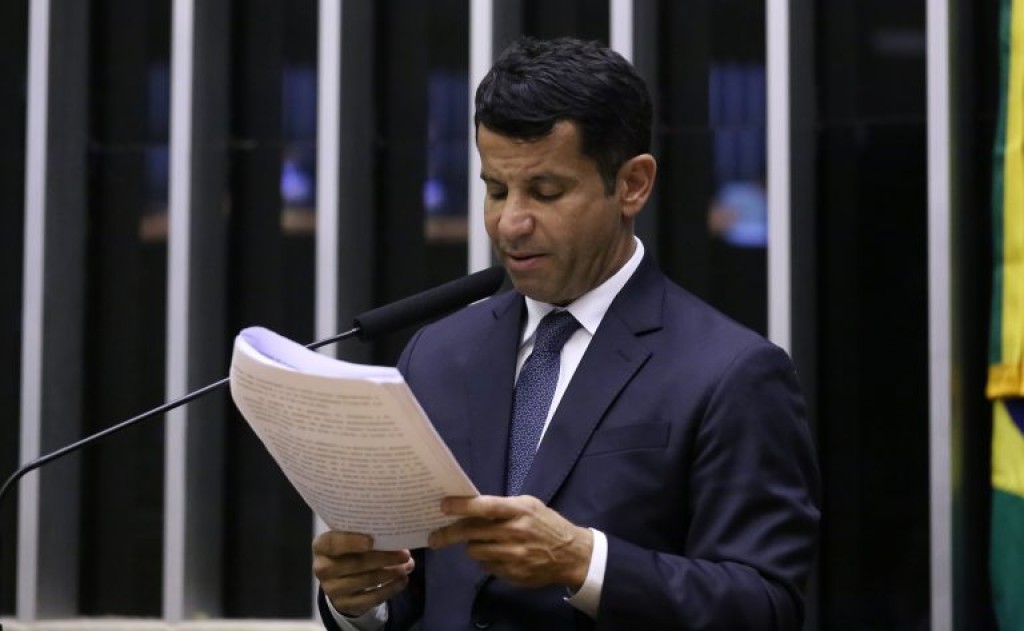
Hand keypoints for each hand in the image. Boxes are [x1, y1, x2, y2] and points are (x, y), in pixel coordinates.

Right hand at [312, 531, 413, 616]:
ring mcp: (331, 589)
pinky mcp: (344, 604)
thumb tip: (395, 533)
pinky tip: (403, 581)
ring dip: (390, 573)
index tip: (371, 541)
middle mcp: (322, 568)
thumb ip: (365, 534)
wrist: (340, 577)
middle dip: (383, 558)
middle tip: (404, 554)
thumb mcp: (351, 538)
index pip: (332, 543)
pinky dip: (390, 589)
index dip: (351, 542)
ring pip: (365, 581)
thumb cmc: (350, 549)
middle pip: (355, 563)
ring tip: (408, 566)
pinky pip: (370, 599)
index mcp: (321, 546)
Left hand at [428, 495, 592, 588]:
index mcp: (519, 510)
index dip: (462, 506)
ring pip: (474, 551)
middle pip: (472, 532)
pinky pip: (485, 566)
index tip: (443, 506)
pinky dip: (486, 560)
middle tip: (435, 537)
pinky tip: (497, 555)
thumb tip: (470, 507)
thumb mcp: (529, 506)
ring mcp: (513, 555)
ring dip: (473, 546)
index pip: (485, 506)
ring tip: (481, 542)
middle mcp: (514, 532)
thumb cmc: (546, 525)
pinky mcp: (512, 573)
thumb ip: (503, 506)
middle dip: (449, 534)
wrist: (571, 554)